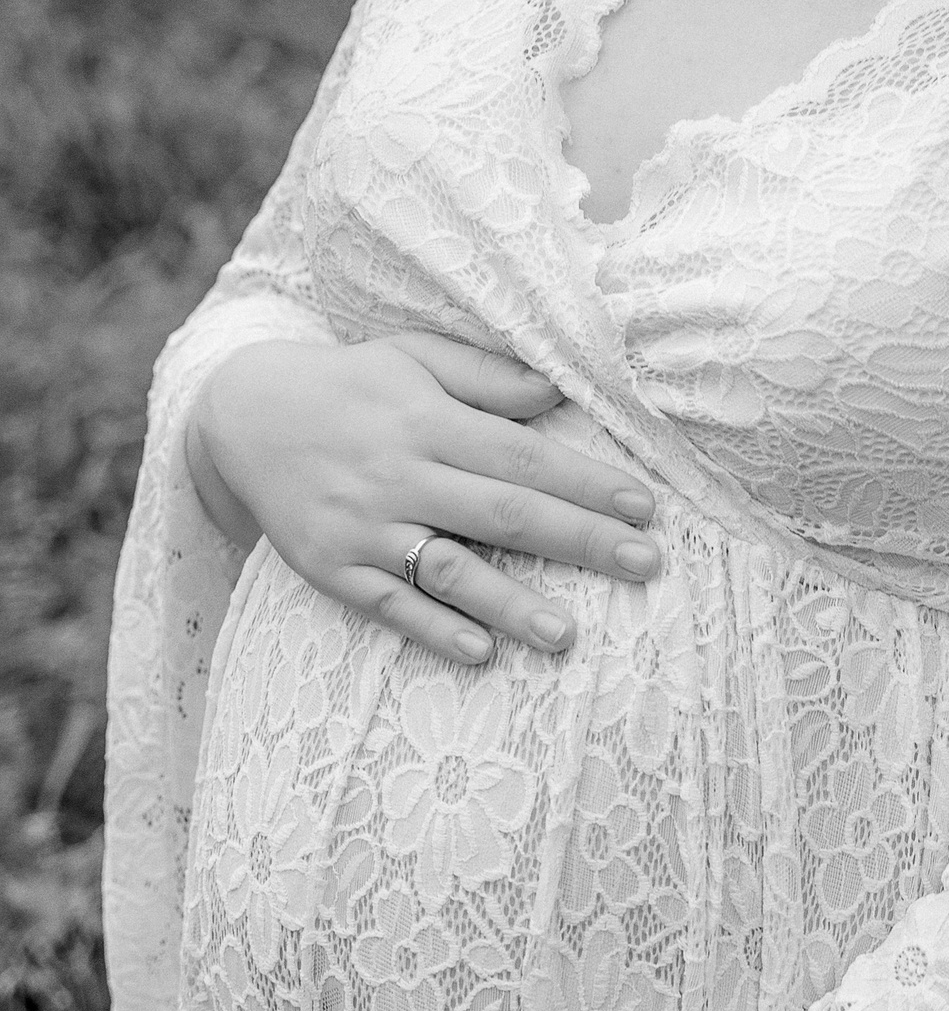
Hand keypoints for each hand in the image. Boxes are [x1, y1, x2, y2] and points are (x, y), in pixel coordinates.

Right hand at [187, 332, 660, 664]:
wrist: (242, 416)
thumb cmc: (350, 385)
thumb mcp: (413, 358)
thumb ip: (486, 376)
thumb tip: (555, 391)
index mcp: (426, 420)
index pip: (521, 455)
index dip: (585, 483)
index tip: (644, 508)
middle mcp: (397, 474)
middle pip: (501, 513)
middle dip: (578, 541)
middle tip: (644, 565)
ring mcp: (362, 527)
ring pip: (445, 569)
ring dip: (509, 604)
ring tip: (568, 635)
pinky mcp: (329, 568)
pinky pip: (386, 604)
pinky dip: (432, 630)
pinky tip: (480, 652)